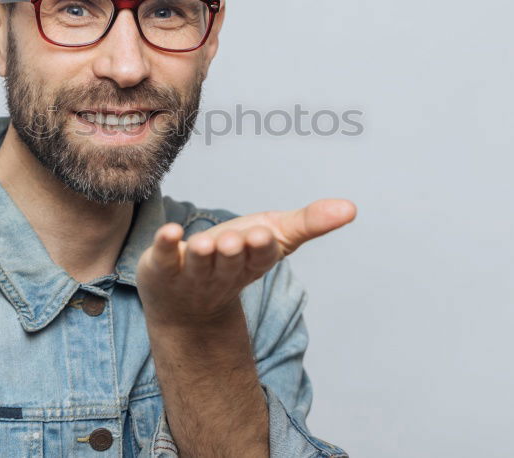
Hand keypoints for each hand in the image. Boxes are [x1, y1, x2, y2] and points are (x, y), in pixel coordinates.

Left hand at [135, 199, 356, 325]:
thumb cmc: (235, 259)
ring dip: (201, 253)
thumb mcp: (274, 237)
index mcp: (251, 263)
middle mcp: (221, 271)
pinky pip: (162, 257)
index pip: (259, 257)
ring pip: (197, 263)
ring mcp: (190, 272)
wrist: (186, 305)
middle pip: (229, 262)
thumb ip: (309, 222)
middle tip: (235, 241)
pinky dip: (164, 245)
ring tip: (204, 244)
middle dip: (232, 252)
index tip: (264, 236)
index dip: (260, 248)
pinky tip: (168, 232)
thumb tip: (352, 208)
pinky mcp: (161, 267)